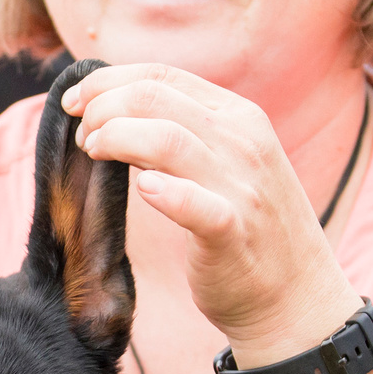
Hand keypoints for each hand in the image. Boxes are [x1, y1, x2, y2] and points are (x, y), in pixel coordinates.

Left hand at [61, 64, 361, 361]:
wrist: (297, 298)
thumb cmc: (248, 229)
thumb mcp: (226, 163)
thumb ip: (184, 133)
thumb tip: (117, 111)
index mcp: (239, 117)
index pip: (162, 75)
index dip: (108, 81)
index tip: (75, 102)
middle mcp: (243, 142)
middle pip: (155, 97)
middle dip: (102, 107)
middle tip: (80, 133)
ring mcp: (242, 186)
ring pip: (167, 139)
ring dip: (117, 137)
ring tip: (93, 151)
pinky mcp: (234, 232)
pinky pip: (197, 205)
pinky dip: (167, 192)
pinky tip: (144, 190)